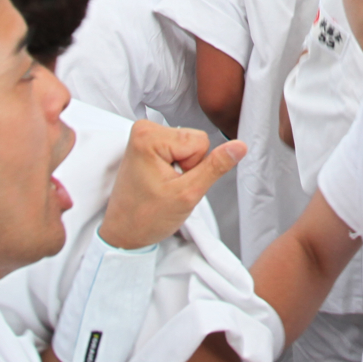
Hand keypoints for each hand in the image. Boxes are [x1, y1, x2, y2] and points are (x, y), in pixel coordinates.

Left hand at [98, 121, 246, 250]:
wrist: (123, 232)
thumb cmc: (147, 217)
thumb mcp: (187, 194)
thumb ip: (215, 167)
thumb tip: (239, 146)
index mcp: (149, 136)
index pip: (201, 141)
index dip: (194, 167)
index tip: (174, 183)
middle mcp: (144, 129)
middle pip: (194, 140)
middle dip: (189, 166)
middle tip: (169, 186)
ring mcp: (143, 135)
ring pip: (188, 145)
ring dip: (181, 168)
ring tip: (162, 185)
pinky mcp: (146, 143)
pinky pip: (177, 148)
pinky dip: (174, 166)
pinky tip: (159, 180)